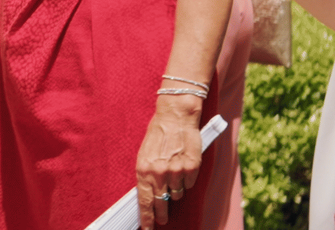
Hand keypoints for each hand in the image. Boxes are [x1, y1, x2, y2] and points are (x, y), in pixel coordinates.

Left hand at [134, 94, 205, 225]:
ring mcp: (176, 171)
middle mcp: (159, 173)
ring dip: (175, 188)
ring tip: (173, 173)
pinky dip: (186, 178)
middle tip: (163, 219)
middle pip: (161, 203)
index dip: (146, 217)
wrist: (175, 117)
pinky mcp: (191, 168)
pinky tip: (183, 165)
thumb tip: (148, 195)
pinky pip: (189, 183)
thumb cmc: (158, 134)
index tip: (148, 227)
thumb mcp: (144, 155)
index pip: (144, 201)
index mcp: (143, 170)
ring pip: (177, 194)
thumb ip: (146, 175)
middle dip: (161, 213)